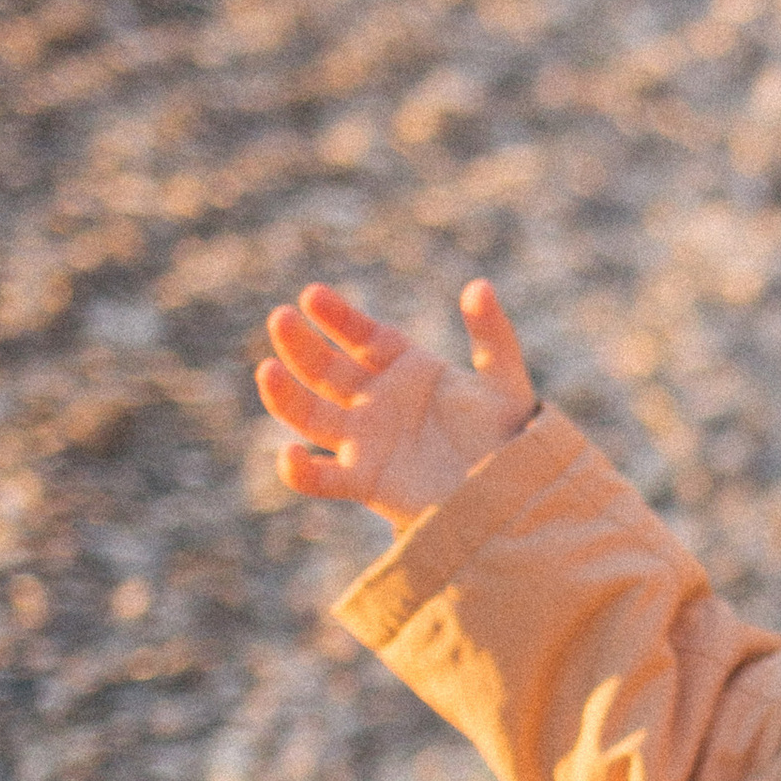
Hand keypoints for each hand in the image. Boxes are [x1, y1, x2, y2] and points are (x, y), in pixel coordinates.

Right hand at [257, 279, 536, 531]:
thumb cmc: (509, 436)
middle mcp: (377, 400)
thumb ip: (492, 336)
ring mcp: (366, 440)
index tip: (312, 296)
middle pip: (326, 369)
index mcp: (406, 368)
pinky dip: (298, 471)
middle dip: (301, 345)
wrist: (513, 494)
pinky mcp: (364, 482)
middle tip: (281, 318)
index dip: (337, 317)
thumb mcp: (504, 382)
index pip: (361, 336)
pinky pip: (321, 478)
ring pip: (311, 415)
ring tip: (267, 370)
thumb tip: (480, 286)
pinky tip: (289, 455)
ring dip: (285, 395)